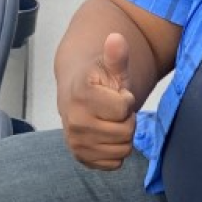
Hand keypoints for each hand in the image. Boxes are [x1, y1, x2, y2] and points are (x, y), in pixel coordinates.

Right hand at [58, 31, 137, 169]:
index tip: (117, 94)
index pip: (124, 108)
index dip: (126, 100)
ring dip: (123, 136)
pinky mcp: (81, 157)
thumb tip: (116, 38)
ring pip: (122, 150)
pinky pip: (114, 163)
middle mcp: (75, 121)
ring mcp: (76, 142)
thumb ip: (116, 55)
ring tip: (111, 122)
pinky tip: (107, 136)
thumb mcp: (111, 66)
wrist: (77, 96)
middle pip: (126, 132)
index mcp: (82, 95)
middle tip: (115, 110)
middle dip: (127, 120)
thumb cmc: (99, 82)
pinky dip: (116, 152)